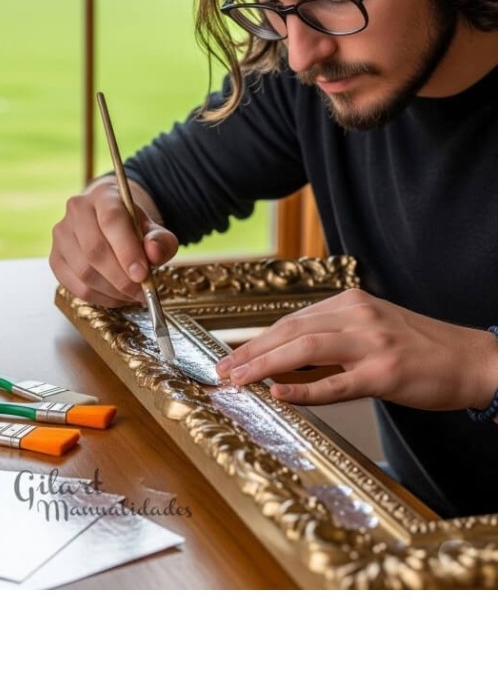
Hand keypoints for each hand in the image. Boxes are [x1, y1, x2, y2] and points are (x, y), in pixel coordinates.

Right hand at [49, 176, 178, 306]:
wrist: (111, 223)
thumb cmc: (133, 227)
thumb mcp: (154, 229)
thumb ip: (161, 240)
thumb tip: (154, 253)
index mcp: (103, 195)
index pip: (111, 220)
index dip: (127, 250)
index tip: (143, 275)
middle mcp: (77, 210)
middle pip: (94, 250)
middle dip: (121, 278)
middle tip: (142, 292)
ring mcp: (62, 234)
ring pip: (84, 271)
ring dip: (113, 291)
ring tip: (133, 294)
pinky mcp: (55, 258)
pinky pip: (76, 286)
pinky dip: (100, 298)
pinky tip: (116, 296)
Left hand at [216, 288, 497, 411]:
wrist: (473, 360)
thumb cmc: (421, 348)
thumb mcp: (373, 327)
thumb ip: (333, 335)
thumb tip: (285, 357)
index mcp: (353, 303)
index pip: (292, 320)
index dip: (258, 340)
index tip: (232, 356)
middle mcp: (359, 317)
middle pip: (291, 331)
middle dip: (251, 351)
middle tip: (223, 370)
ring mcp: (372, 344)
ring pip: (305, 350)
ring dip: (264, 366)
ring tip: (238, 380)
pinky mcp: (385, 374)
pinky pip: (335, 383)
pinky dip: (303, 389)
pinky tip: (278, 393)